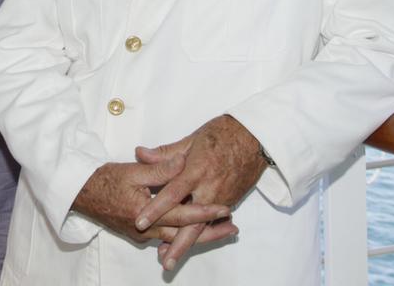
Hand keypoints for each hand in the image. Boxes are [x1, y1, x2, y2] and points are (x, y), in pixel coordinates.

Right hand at [72, 155, 236, 244]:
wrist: (81, 194)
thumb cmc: (105, 179)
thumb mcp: (133, 170)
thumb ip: (160, 168)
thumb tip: (182, 162)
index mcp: (146, 213)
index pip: (182, 214)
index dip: (204, 211)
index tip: (224, 209)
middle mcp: (145, 230)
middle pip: (184, 235)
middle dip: (210, 233)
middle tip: (232, 229)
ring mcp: (142, 234)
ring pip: (176, 238)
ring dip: (198, 235)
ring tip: (221, 231)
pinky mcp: (139, 233)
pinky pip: (165, 237)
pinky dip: (181, 235)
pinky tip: (194, 231)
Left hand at [135, 115, 266, 268]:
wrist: (253, 137)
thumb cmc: (221, 134)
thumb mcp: (191, 139)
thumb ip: (166, 153)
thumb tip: (140, 153)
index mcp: (197, 169)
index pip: (173, 193)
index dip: (156, 208)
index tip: (140, 221)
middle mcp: (210, 187)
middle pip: (191, 221)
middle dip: (177, 242)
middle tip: (163, 259)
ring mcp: (222, 197)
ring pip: (203, 226)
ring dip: (187, 243)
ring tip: (171, 257)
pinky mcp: (230, 201)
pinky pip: (214, 222)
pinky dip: (202, 234)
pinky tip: (190, 243)